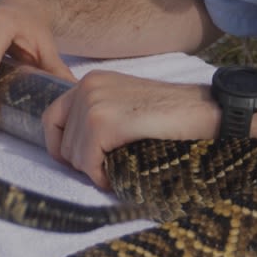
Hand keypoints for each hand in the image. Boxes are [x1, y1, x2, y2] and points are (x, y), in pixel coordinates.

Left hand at [43, 71, 217, 189]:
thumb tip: (73, 151)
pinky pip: (88, 162)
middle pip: (61, 142)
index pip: (52, 118)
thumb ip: (100, 117)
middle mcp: (87, 87)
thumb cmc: (172, 116)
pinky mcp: (104, 121)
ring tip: (121, 168)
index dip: (61, 146)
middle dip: (82, 162)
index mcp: (92, 81)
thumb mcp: (127, 106)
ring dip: (95, 170)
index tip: (81, 162)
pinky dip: (103, 175)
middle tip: (110, 167)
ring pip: (74, 156)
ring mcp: (94, 102)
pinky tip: (122, 172)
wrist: (204, 111)